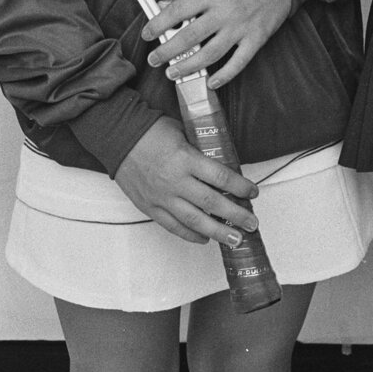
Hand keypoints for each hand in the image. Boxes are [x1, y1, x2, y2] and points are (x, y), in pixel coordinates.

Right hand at [114, 116, 258, 245]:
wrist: (119, 138)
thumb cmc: (152, 131)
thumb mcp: (183, 133)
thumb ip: (199, 150)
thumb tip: (219, 163)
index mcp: (186, 159)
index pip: (220, 177)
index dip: (240, 187)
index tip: (253, 192)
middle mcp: (176, 182)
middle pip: (212, 203)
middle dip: (236, 216)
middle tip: (252, 224)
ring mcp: (162, 198)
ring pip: (195, 221)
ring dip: (218, 232)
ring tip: (235, 240)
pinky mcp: (150, 208)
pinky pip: (173, 226)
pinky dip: (190, 235)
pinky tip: (205, 238)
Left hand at [142, 0, 291, 88]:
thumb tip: (166, 4)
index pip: (178, 10)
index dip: (159, 23)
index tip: (148, 33)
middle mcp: (225, 11)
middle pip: (189, 37)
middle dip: (167, 51)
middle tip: (155, 59)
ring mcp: (241, 27)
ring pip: (209, 54)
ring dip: (188, 67)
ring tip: (174, 73)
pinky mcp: (256, 39)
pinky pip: (238, 63)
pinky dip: (224, 76)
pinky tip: (212, 81)